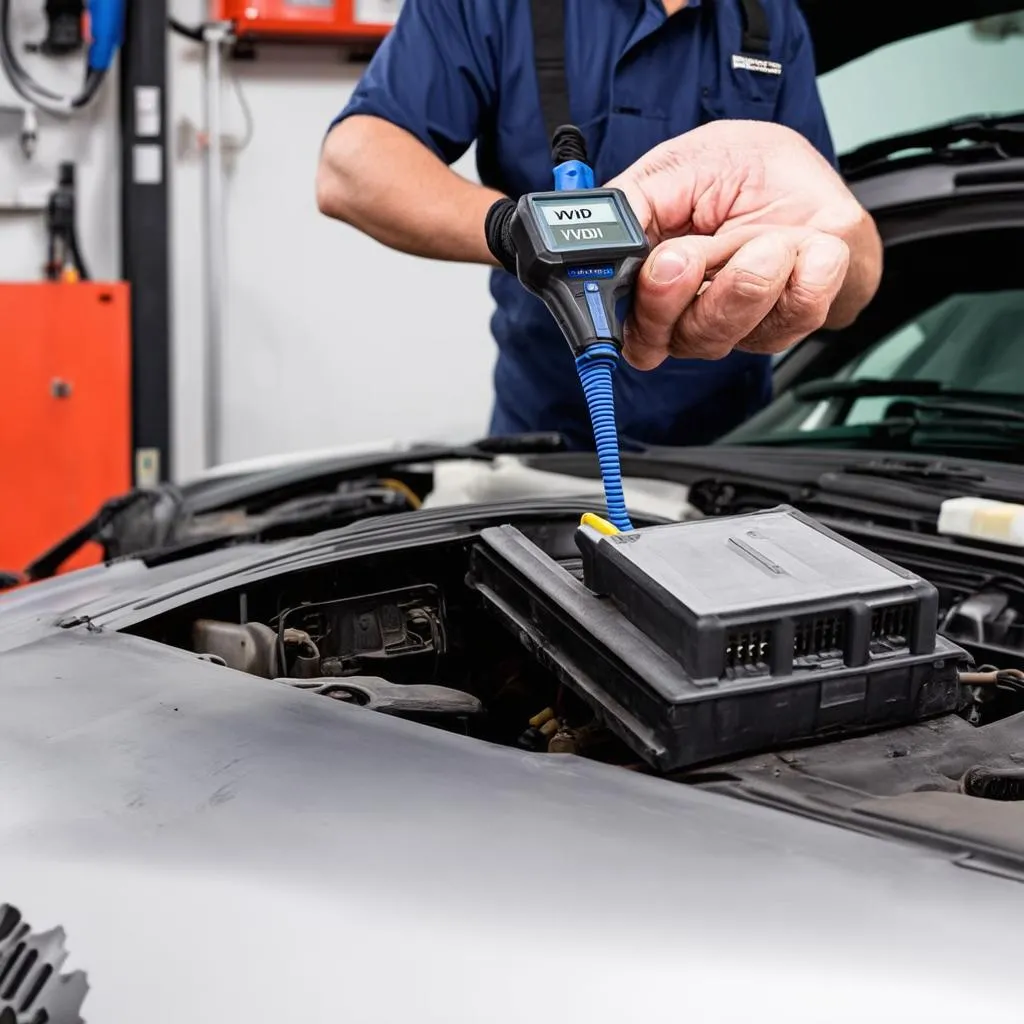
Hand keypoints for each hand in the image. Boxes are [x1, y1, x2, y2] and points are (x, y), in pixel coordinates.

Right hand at [605, 120, 882, 370]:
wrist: (797, 170)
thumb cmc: (730, 170)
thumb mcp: (669, 170)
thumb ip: (629, 208)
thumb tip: (604, 236)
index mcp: (651, 294)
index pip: (637, 338)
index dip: (651, 310)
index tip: (666, 266)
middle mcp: (692, 320)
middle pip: (685, 337)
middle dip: (701, 279)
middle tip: (710, 243)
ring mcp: (745, 325)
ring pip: (740, 325)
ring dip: (753, 269)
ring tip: (768, 236)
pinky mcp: (796, 314)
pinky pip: (802, 308)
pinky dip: (811, 264)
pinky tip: (803, 242)